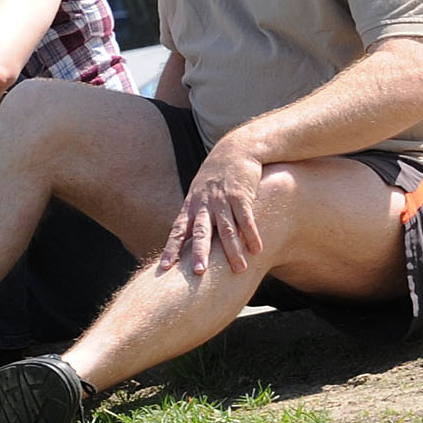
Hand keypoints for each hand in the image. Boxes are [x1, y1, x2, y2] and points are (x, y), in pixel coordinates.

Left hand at [163, 135, 263, 274]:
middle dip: (200, 252)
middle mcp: (204, 205)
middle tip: (199, 272)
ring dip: (233, 250)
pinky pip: (246, 218)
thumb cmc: (215, 179)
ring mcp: (222, 200)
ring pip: (226, 228)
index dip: (171, 249)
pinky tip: (257, 249)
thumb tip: (187, 245)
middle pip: (200, 232)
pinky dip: (252, 234)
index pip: (178, 232)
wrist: (235, 150)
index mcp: (191, 207)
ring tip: (239, 269)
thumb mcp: (199, 196)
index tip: (165, 268)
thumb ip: (194, 218)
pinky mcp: (241, 195)